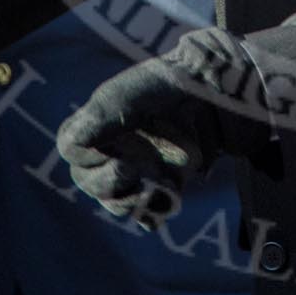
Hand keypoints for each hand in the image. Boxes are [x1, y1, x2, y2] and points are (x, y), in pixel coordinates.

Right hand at [56, 28, 276, 225]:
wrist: (224, 93)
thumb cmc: (177, 83)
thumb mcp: (137, 92)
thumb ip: (104, 114)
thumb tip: (73, 143)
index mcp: (100, 119)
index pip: (72, 147)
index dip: (83, 155)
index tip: (110, 153)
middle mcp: (114, 146)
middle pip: (90, 181)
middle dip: (109, 184)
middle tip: (133, 172)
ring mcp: (138, 167)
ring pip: (117, 201)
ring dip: (133, 201)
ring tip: (157, 187)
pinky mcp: (163, 183)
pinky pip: (148, 211)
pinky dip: (156, 209)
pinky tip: (170, 196)